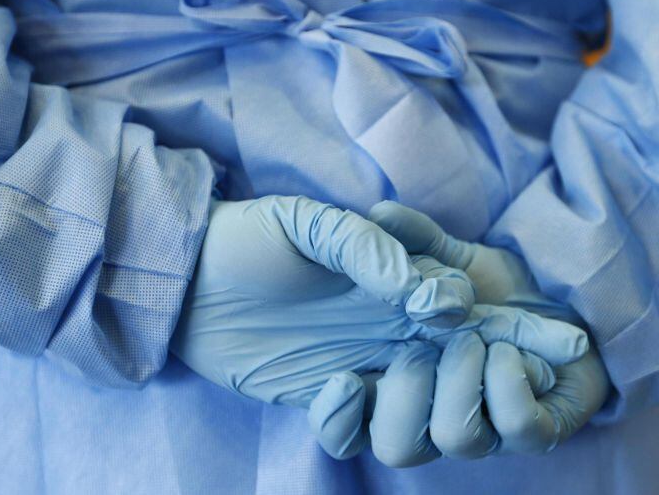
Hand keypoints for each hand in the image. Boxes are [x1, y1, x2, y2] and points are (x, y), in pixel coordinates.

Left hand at [170, 196, 475, 406]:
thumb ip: (365, 247)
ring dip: (408, 410)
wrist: (191, 278)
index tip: (434, 315)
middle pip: (456, 373)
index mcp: (398, 281)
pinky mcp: (321, 398)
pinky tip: (331, 388)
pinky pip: (355, 434)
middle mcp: (389, 329)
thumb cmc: (251, 238)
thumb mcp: (309, 224)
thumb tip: (422, 293)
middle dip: (453, 382)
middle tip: (405, 358)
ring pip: (416, 418)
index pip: (463, 306)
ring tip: (364, 377)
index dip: (467, 317)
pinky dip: (350, 423)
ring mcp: (359, 367)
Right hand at [362, 201, 608, 458]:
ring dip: (463, 383)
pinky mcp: (535, 425)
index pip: (348, 427)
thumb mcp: (446, 255)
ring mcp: (485, 424)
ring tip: (475, 341)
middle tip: (419, 349)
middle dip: (407, 396)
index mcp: (395, 383)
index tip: (345, 379)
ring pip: (456, 438)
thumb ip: (413, 238)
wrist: (559, 298)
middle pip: (397, 445)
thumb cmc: (490, 283)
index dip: (337, 418)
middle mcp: (436, 413)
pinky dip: (512, 385)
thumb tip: (379, 213)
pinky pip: (518, 426)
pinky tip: (508, 352)